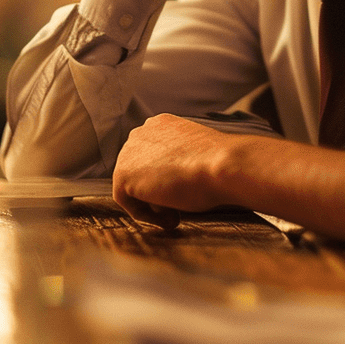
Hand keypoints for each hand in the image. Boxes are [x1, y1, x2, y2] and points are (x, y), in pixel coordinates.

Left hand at [112, 113, 229, 229]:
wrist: (221, 165)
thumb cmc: (218, 163)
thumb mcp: (196, 156)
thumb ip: (178, 163)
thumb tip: (174, 183)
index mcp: (159, 125)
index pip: (150, 156)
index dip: (163, 179)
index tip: (181, 194)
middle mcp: (140, 133)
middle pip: (138, 171)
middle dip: (155, 192)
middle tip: (177, 210)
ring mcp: (128, 152)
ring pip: (132, 186)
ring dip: (152, 204)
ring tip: (175, 216)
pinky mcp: (122, 174)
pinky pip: (126, 201)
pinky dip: (145, 214)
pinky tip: (170, 218)